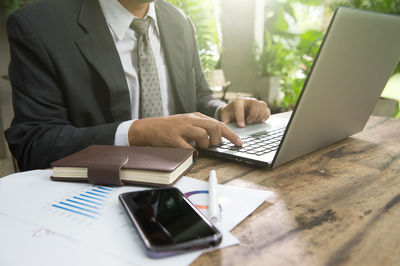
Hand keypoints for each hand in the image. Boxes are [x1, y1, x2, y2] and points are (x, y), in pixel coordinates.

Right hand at [128, 112, 242, 148]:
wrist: (149, 128)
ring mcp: (181, 129)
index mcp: (196, 117)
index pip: (218, 124)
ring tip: (199, 146)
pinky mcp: (173, 139)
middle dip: (218, 139)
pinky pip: (188, 147)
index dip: (231, 134)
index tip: (239, 143)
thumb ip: (202, 127)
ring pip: (203, 135)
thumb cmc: (170, 128)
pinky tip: (190, 151)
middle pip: (214, 127)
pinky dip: (192, 152)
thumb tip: (218, 137)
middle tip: (214, 145)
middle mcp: (190, 120)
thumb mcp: (188, 123)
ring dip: (205, 144)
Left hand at [219, 97, 270, 127]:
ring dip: (260, 115)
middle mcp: (248, 100)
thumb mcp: (225, 116)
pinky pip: (267, 109)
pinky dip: (266, 115)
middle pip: (254, 104)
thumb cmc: (229, 113)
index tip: (241, 126)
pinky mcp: (260, 107)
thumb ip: (225, 121)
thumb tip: (226, 127)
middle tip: (249, 122)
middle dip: (253, 115)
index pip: (240, 108)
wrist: (234, 110)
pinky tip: (261, 121)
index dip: (241, 118)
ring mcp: (255, 102)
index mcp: (237, 101)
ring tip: (255, 122)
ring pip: (262, 105)